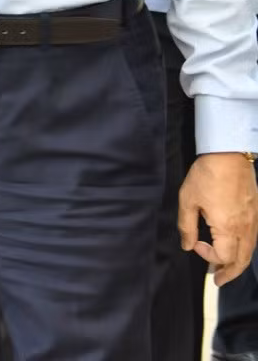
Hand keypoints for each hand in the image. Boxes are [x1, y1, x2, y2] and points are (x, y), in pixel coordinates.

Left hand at [180, 151, 257, 284]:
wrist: (229, 155)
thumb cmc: (206, 176)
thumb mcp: (187, 200)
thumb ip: (186, 227)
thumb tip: (187, 246)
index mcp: (228, 227)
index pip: (223, 256)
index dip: (208, 257)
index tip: (195, 245)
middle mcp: (245, 227)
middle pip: (242, 260)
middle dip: (230, 273)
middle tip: (219, 281)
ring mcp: (254, 220)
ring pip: (250, 250)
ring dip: (238, 263)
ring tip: (227, 269)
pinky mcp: (256, 212)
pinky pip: (253, 238)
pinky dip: (245, 249)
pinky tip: (236, 248)